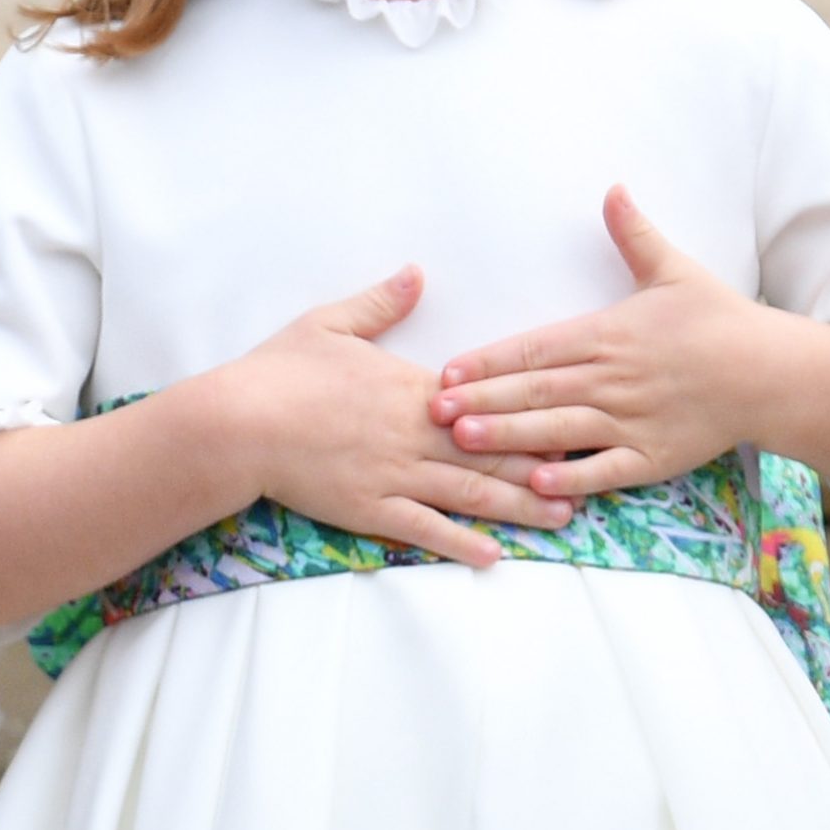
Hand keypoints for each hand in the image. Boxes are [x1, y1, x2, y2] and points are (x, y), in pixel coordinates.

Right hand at [210, 266, 572, 565]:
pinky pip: (424, 529)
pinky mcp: (370, 509)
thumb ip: (381, 302)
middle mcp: (414, 434)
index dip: (532, 413)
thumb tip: (416, 273)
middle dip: (544, 467)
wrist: (236, 422)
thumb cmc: (279, 371)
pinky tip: (493, 556)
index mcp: (412, 389)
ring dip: (519, 507)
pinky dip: (460, 543)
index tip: (574, 416)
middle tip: (593, 476)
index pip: (487, 403)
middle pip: (492, 453)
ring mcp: (395, 474)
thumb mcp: (331, 323)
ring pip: (469, 494)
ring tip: (563, 518)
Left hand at [432, 188, 783, 498]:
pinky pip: (604, 469)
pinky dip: (570, 476)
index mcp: (608, 334)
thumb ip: (634, 234)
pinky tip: (535, 480)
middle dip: (481, 399)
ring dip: (510, 435)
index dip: (487, 360)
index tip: (446, 371)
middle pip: (534, 389)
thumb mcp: (674, 270)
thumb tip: (613, 187)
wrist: (769, 372)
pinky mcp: (652, 456)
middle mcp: (612, 378)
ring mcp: (631, 420)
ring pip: (558, 429)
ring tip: (465, 441)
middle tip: (431, 410)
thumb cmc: (718, 320)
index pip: (534, 347)